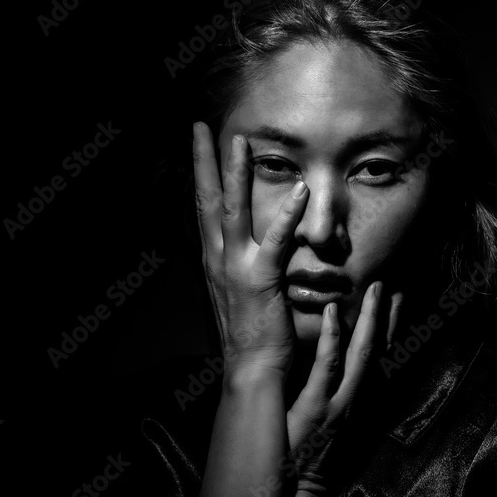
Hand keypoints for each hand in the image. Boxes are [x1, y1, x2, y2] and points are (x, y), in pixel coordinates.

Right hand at [193, 122, 308, 380]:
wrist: (252, 370)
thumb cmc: (253, 334)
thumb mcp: (244, 293)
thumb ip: (246, 264)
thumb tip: (251, 246)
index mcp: (215, 261)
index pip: (205, 209)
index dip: (202, 175)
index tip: (199, 144)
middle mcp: (218, 260)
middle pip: (207, 201)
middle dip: (204, 162)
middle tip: (198, 126)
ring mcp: (237, 269)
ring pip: (233, 212)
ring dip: (237, 175)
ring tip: (240, 141)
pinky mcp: (261, 281)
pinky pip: (275, 243)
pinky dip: (286, 215)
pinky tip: (298, 191)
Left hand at [288, 282, 401, 496]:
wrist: (293, 492)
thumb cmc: (301, 454)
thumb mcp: (320, 422)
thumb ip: (322, 392)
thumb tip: (314, 362)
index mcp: (354, 400)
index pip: (375, 358)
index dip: (385, 328)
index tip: (389, 299)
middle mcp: (354, 400)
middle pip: (378, 351)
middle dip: (384, 318)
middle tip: (388, 284)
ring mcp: (338, 403)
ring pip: (362, 355)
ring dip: (369, 320)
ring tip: (372, 289)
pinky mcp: (318, 409)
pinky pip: (328, 368)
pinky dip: (334, 339)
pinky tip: (333, 314)